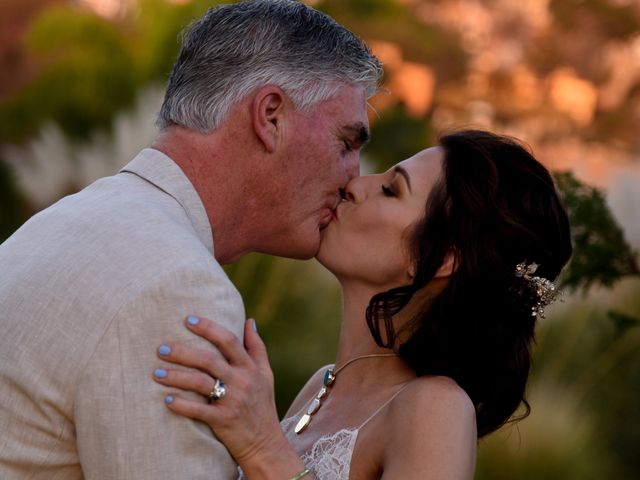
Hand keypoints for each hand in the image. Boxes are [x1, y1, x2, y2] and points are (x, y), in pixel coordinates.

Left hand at [153, 316, 287, 466]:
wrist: (265, 443)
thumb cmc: (262, 404)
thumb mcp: (266, 374)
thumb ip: (257, 347)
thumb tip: (250, 320)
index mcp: (250, 367)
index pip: (229, 341)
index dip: (209, 328)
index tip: (188, 319)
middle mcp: (242, 381)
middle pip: (209, 360)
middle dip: (183, 352)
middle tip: (161, 348)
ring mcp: (233, 401)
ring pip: (201, 383)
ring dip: (176, 377)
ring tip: (156, 373)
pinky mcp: (223, 421)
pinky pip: (199, 411)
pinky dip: (182, 405)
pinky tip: (167, 399)